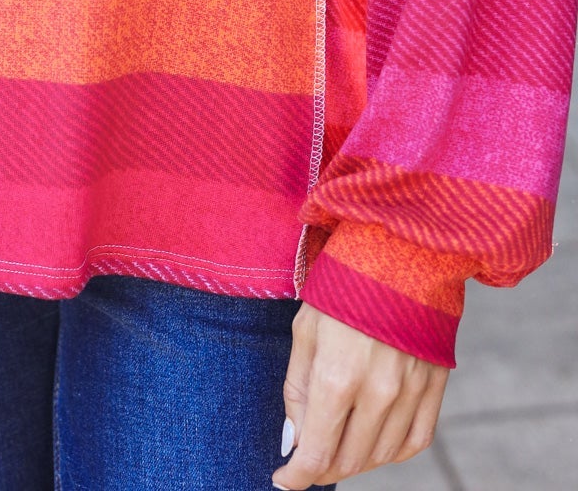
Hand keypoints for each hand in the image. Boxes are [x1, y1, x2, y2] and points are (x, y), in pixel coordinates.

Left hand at [274, 303, 448, 485]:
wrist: (399, 250)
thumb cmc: (342, 287)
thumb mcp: (304, 331)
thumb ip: (297, 390)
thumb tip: (295, 440)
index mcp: (337, 377)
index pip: (317, 454)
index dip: (297, 476)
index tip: (284, 479)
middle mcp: (378, 393)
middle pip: (349, 461)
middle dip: (322, 467)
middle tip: (308, 458)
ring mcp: (411, 392)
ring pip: (382, 456)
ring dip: (355, 461)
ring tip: (338, 445)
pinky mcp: (434, 386)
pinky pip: (415, 441)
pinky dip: (392, 452)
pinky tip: (374, 442)